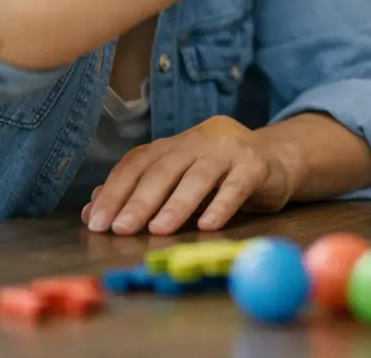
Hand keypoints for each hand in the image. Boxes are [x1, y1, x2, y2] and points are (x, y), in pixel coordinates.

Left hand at [81, 116, 297, 235]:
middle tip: (121, 228)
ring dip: (177, 203)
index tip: (96, 222)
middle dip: (140, 199)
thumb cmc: (222, 174)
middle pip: (165, 168)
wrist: (278, 159)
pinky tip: (208, 225)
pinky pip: (237, 185)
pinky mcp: (257, 165)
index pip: (138, 162)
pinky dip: (221, 205)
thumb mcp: (179, 179)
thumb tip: (92, 210)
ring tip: (158, 229)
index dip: (115, 190)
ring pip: (199, 175)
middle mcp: (199, 140)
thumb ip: (140, 191)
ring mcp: (230, 149)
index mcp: (175, 143)